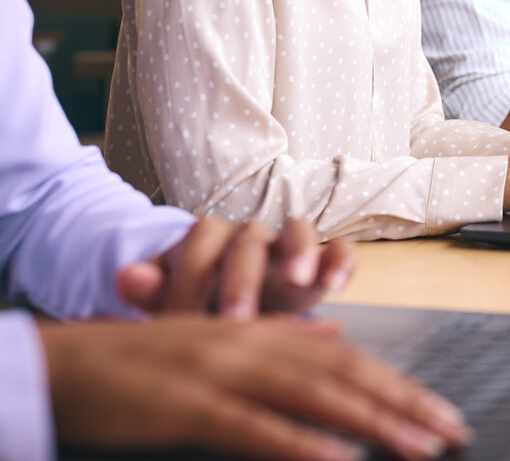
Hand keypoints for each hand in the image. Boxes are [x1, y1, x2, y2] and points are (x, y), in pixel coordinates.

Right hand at [39, 315, 468, 460]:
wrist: (66, 361)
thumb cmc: (142, 359)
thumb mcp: (220, 338)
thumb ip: (281, 335)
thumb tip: (335, 334)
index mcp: (264, 333)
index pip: (348, 360)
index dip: (398, 385)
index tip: (439, 412)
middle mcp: (254, 344)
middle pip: (345, 374)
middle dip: (404, 404)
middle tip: (450, 431)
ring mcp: (223, 372)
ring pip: (315, 395)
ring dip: (374, 422)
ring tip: (419, 446)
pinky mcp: (190, 406)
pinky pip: (255, 426)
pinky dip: (301, 444)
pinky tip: (339, 459)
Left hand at [117, 217, 355, 319]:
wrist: (240, 312)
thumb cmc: (202, 308)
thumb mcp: (172, 302)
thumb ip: (152, 290)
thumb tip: (125, 277)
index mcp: (212, 243)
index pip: (200, 244)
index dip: (190, 278)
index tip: (180, 320)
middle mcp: (253, 237)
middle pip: (247, 240)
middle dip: (241, 279)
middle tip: (235, 318)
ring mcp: (291, 246)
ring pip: (299, 231)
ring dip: (300, 253)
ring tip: (299, 282)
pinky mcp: (325, 260)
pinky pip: (340, 248)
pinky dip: (341, 260)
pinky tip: (338, 285)